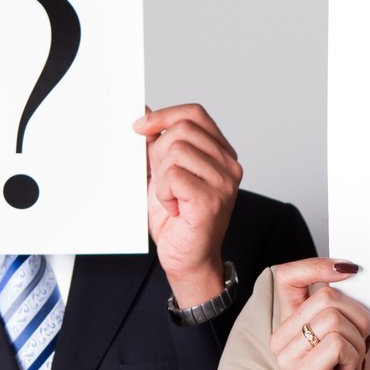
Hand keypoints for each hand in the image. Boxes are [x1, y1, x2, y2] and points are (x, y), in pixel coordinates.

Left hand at [138, 104, 242, 305]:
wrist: (187, 258)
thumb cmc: (177, 219)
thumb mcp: (162, 172)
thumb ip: (157, 142)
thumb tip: (143, 112)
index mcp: (221, 154)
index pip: (195, 114)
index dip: (164, 115)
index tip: (140, 127)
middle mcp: (229, 165)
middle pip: (182, 129)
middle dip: (157, 151)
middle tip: (160, 179)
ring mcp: (224, 182)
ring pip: (176, 150)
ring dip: (161, 176)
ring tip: (170, 196)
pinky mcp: (211, 199)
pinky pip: (173, 176)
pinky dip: (163, 192)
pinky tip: (173, 207)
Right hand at [268, 259, 369, 369]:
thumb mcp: (355, 336)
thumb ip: (347, 309)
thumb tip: (350, 277)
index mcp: (294, 323)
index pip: (289, 277)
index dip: (316, 266)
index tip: (349, 269)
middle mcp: (284, 337)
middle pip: (327, 298)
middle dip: (358, 320)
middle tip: (358, 347)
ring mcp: (287, 356)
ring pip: (334, 320)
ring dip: (357, 344)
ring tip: (350, 365)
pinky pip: (336, 344)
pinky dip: (353, 358)